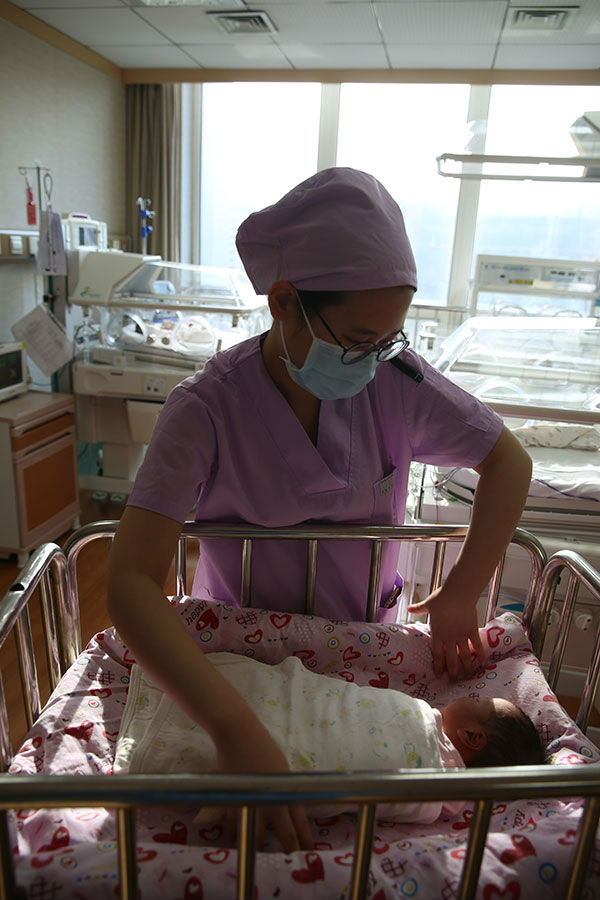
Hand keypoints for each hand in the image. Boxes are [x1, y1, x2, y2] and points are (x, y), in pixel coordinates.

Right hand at [216, 725, 313, 853]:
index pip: (300, 823)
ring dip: (260, 847)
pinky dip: (236, 835)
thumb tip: (288, 804)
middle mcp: (272, 801)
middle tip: (291, 864)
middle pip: (284, 834)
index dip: (305, 840)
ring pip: (258, 836)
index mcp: (287, 791)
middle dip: (289, 850)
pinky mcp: (234, 802)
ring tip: (262, 856)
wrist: (239, 735)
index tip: (308, 853)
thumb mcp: (282, 768)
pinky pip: (235, 826)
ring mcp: (253, 803)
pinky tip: (236, 842)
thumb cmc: (263, 747)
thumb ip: (285, 788)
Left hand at [408, 585, 484, 679]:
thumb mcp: (428, 604)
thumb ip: (419, 608)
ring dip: (466, 667)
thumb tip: (409, 607)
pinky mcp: (472, 631)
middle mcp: (449, 638)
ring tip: (468, 677)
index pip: (436, 654)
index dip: (438, 666)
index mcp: (437, 633)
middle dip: (452, 672)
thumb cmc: (441, 598)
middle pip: (450, 659)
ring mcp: (461, 635)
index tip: (438, 675)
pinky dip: (480, 655)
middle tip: (454, 681)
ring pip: (464, 656)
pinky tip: (483, 664)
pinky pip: (477, 645)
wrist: (457, 594)